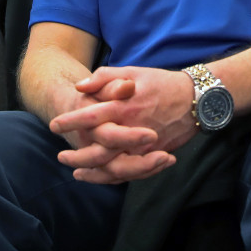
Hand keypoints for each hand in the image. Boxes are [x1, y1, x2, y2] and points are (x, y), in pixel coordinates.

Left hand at [50, 66, 198, 183]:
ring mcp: (143, 147)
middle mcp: (132, 129)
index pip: (91, 116)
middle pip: (99, 151)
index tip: (54, 125)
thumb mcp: (132, 72)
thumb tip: (80, 86)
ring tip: (76, 174)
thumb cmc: (161, 83)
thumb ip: (104, 78)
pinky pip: (130, 173)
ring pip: (113, 168)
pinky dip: (113, 178)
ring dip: (93, 174)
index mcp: (124, 106)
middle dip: (77, 157)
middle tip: (61, 158)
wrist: (195, 100)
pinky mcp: (153, 156)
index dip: (71, 122)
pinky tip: (100, 178)